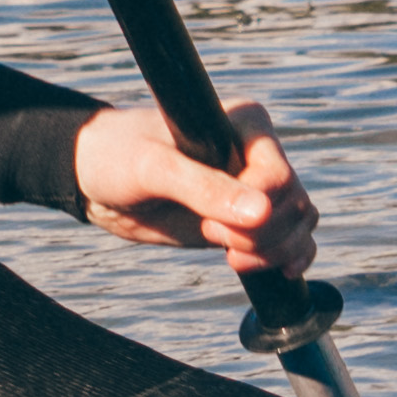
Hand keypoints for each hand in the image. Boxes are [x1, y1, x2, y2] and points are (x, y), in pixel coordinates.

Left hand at [68, 95, 310, 273]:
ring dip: (275, 250)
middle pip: (294, 204)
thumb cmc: (119, 157)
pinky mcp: (247, 219)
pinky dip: (292, 256)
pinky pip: (294, 238)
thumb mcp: (154, 169)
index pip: (278, 175)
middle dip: (262, 234)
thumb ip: (203, 188)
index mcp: (246, 124)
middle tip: (210, 234)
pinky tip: (278, 272)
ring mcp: (255, 189)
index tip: (210, 220)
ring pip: (300, 223)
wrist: (96, 181)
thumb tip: (261, 212)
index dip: (255, 208)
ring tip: (232, 256)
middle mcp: (258, 153)